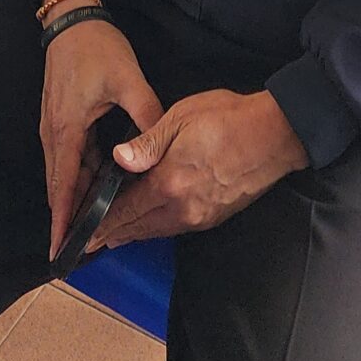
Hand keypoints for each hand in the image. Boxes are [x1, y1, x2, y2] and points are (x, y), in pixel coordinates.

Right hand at [40, 18, 163, 259]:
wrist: (73, 16)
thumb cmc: (97, 48)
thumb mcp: (127, 79)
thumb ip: (144, 115)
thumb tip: (158, 150)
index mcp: (67, 129)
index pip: (64, 187)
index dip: (64, 221)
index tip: (62, 251)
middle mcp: (54, 134)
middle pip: (61, 186)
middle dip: (69, 219)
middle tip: (80, 252)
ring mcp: (54, 126)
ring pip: (64, 172)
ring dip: (74, 199)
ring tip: (89, 229)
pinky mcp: (60, 118)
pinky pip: (68, 157)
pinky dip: (78, 177)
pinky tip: (95, 188)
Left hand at [95, 89, 306, 249]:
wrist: (275, 135)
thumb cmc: (227, 118)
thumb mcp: (180, 119)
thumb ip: (147, 143)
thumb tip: (118, 158)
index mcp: (169, 183)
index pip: (126, 209)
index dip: (104, 223)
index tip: (85, 235)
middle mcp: (182, 207)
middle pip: (140, 227)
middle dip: (115, 234)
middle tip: (92, 242)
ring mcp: (201, 215)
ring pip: (159, 230)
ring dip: (136, 233)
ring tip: (116, 236)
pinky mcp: (215, 216)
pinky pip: (177, 227)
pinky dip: (158, 228)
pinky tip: (153, 223)